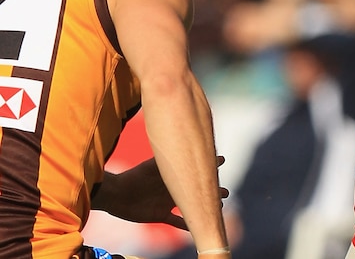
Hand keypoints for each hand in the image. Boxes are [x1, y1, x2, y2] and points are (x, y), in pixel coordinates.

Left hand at [96, 156, 229, 228]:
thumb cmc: (135, 177)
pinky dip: (187, 225)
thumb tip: (187, 138)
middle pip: (197, 189)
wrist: (117, 194)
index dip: (209, 164)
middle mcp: (173, 188)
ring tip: (218, 208)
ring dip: (203, 206)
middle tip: (225, 192)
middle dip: (213, 190)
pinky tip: (197, 227)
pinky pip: (177, 222)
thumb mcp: (155, 165)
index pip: (195, 168)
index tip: (222, 160)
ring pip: (191, 205)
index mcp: (174, 175)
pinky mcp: (160, 215)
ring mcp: (167, 202)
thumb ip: (171, 157)